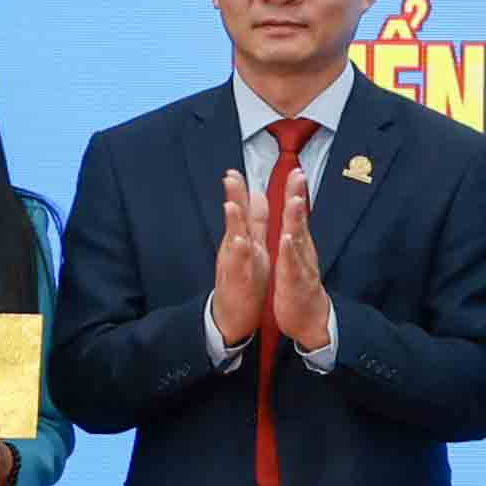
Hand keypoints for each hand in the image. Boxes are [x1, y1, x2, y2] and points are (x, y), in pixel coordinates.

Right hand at [205, 168, 276, 353]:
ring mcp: (236, 265)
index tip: (234, 170)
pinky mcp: (239, 282)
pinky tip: (242, 243)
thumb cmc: (245, 278)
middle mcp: (236, 249)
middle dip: (232, 199)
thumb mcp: (251, 246)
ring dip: (233, 224)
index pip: (241, 211)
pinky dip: (241, 255)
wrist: (232, 315)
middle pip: (234, 220)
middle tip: (229, 177)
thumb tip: (255, 197)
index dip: (238, 191)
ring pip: (234, 241)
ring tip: (232, 205)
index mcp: (243, 239)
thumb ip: (253, 222)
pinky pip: (240, 267)